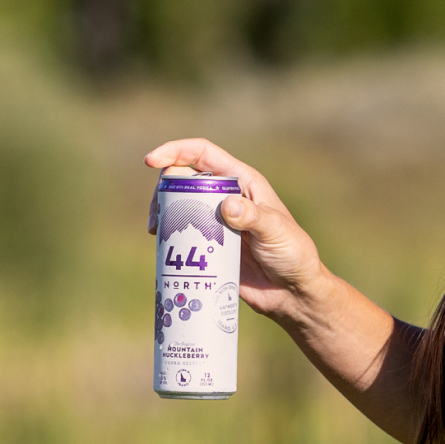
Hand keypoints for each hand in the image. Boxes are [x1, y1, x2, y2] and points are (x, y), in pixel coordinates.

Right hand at [141, 140, 333, 326]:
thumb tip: (226, 205)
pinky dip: (167, 236)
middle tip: (156, 215)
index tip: (151, 161)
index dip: (175, 151)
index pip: (202, 154)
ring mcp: (214, 221)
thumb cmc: (293, 254)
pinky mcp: (207, 245)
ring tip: (155, 231)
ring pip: (177, 205)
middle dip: (162, 190)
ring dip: (161, 213)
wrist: (291, 292)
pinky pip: (180, 234)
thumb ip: (253, 217)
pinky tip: (162, 246)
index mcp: (241, 182)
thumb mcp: (276, 232)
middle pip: (182, 179)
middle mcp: (224, 196)